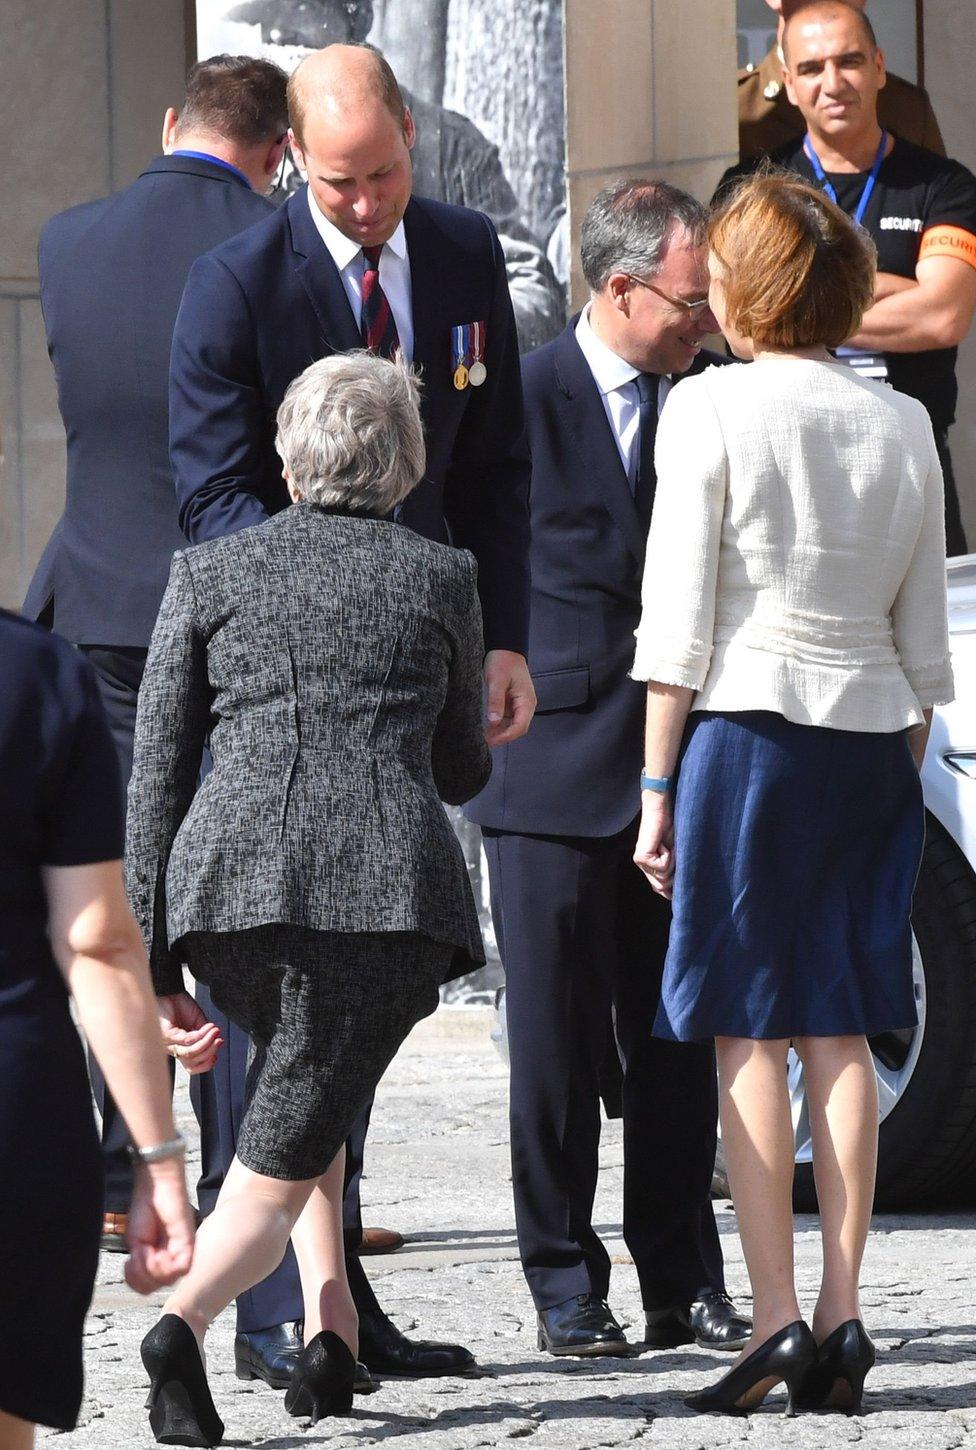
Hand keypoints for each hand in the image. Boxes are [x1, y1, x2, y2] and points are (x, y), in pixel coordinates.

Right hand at [124, 1158, 194, 1292]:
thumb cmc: (145, 1210)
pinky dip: (161, 1264)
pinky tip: (153, 1251)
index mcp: (159, 1259)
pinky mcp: (189, 1243)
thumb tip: (148, 1277)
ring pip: (167, 1280)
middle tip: (136, 1255)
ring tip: (144, 1250)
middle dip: (141, 1276)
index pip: (148, 1287)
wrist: (155, 1187)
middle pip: (157, 1286)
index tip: (128, 1262)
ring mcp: (182, 1251)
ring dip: (149, 1269)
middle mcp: (172, 1258)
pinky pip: (180, 1268)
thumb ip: (142, 1263)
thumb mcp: (136, 1243)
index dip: (135, 1281)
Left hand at [157, 991, 222, 1074]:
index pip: (191, 1067)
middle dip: (210, 1053)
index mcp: (180, 1047)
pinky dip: (201, 1035)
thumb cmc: (178, 1004)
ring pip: (190, 1054)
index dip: (205, 1065)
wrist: (168, 990)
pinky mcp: (166, 1035)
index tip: (217, 1056)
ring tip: (215, 1032)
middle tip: (219, 1041)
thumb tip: (216, 1041)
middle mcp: (173, 1048)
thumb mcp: (197, 1021)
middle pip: (192, 1063)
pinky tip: (208, 1027)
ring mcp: (168, 1043)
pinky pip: (187, 1040)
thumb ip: (205, 1034)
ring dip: (207, 1043)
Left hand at [484, 650, 535, 746]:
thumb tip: (493, 722)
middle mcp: (526, 706)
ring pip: (513, 725)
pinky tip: (488, 728)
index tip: (491, 741)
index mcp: (526, 701)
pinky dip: (499, 725)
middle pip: (518, 729)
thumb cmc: (503, 661)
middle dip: (503, 737)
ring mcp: (520, 705)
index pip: (520, 726)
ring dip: (501, 732)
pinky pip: (508, 719)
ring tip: (484, 737)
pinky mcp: (513, 704)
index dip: (506, 736)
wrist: (506, 648)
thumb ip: (495, 702)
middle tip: (485, 741)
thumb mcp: (496, 681)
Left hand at [633, 793, 674, 897]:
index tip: (679, 890)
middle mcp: (643, 866)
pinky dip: (668, 856)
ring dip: (672, 862)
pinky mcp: (641, 857)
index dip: (670, 890)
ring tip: (669, 847)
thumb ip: (673, 870)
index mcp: (650, 866)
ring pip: (663, 878)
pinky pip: (662, 867)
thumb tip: (675, 893)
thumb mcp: (675, 854)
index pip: (659, 888)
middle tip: (674, 855)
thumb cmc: (670, 828)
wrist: (661, 811)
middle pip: (661, 886)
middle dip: (673, 874)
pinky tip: (663, 844)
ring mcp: (641, 862)